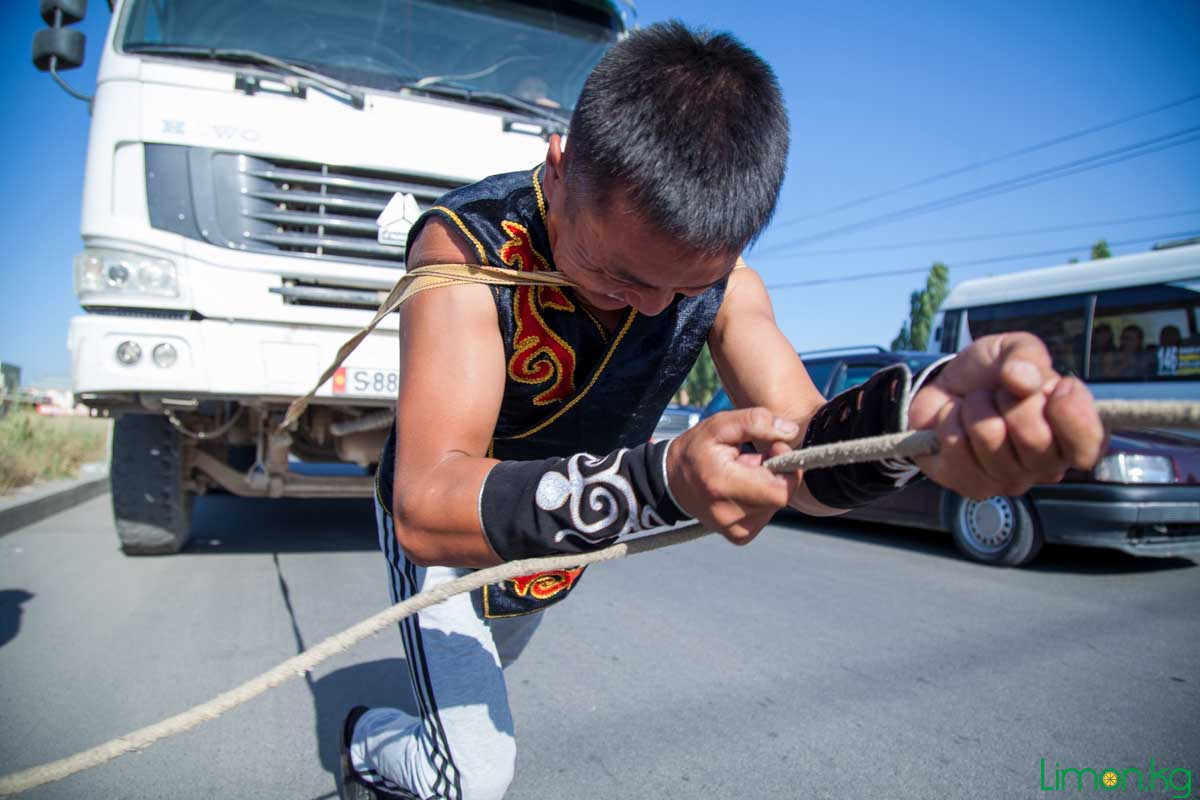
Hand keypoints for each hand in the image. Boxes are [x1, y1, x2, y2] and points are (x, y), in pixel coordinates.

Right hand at [667, 408, 799, 544]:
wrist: (671, 482)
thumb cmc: (697, 449)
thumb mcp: (721, 425)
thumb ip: (756, 422)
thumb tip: (791, 432)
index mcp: (722, 484)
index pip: (779, 491)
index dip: (787, 468)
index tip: (775, 448)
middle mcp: (728, 513)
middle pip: (780, 497)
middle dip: (778, 474)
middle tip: (758, 459)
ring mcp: (734, 529)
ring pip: (775, 506)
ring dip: (768, 486)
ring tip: (746, 474)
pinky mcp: (738, 536)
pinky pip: (766, 516)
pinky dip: (762, 500)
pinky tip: (744, 489)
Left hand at [908, 333, 1105, 499]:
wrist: (946, 387)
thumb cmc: (992, 374)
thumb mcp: (1015, 349)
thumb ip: (1027, 355)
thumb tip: (1024, 380)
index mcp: (1072, 436)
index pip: (1090, 443)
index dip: (1072, 412)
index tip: (1057, 385)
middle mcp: (1045, 466)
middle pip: (1034, 438)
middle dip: (1010, 400)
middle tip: (1002, 393)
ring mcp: (1008, 480)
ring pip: (990, 437)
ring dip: (976, 406)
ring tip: (977, 404)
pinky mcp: (971, 485)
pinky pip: (956, 444)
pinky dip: (950, 419)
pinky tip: (957, 421)